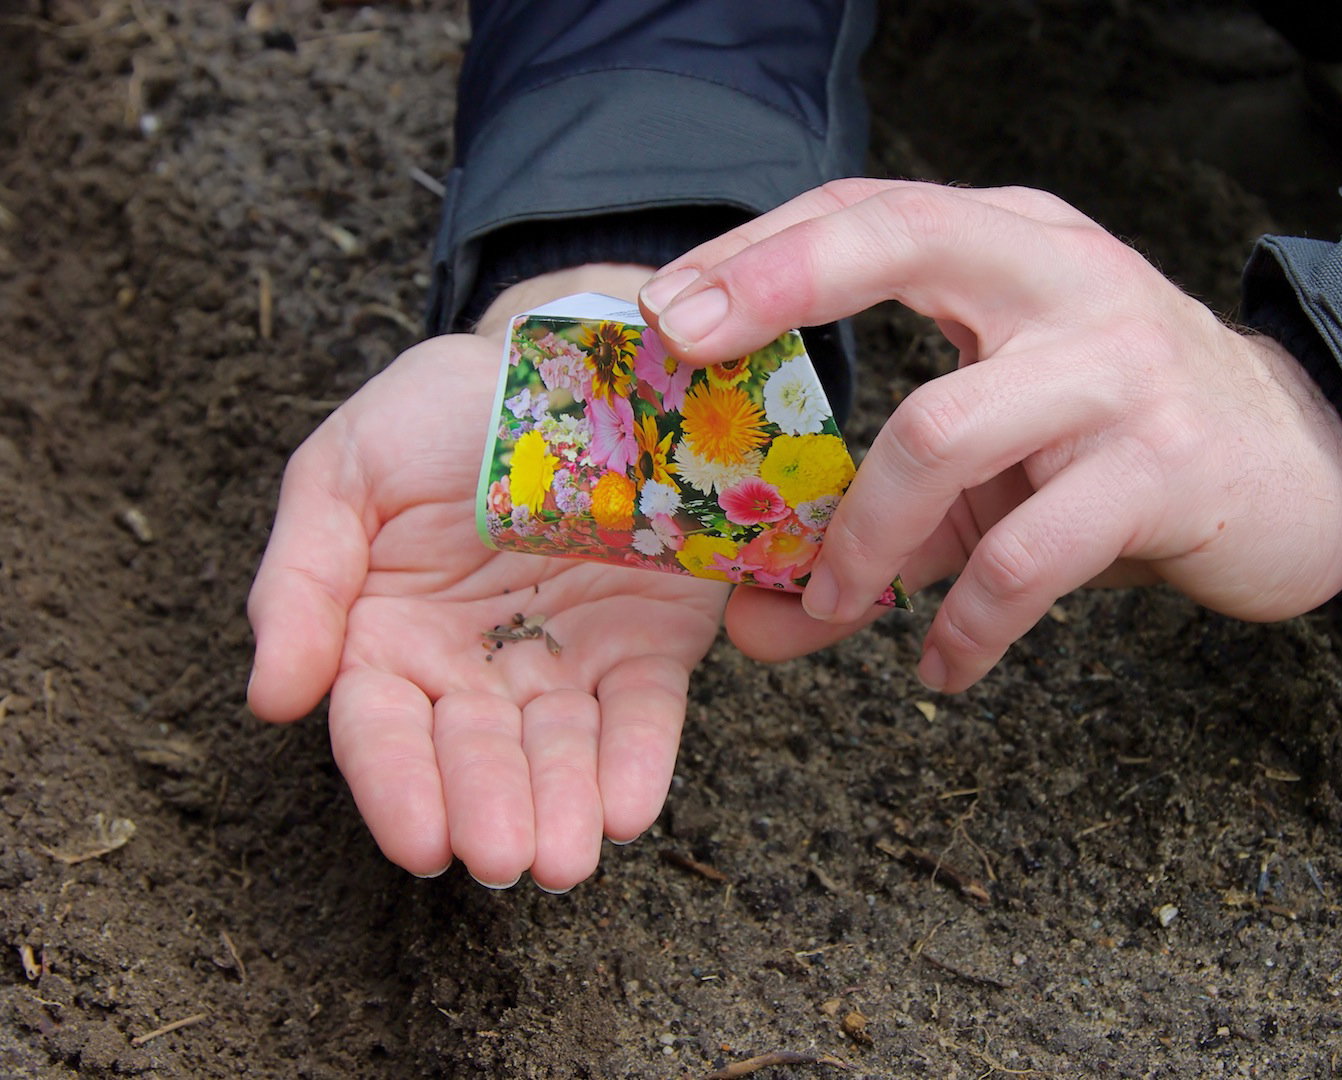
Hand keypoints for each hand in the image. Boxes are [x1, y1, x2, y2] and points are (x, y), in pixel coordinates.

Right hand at [247, 270, 724, 890]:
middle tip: (506, 860)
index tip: (423, 843)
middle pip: (478, 754)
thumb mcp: (341, 474)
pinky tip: (631, 806)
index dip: (399, 787)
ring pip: (563, 749)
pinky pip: (645, 710)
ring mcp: (568, 660)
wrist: (560, 362)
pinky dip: (640, 759)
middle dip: (492, 809)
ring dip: (566, 805)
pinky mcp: (648, 644)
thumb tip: (272, 698)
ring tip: (571, 856)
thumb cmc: (435, 419)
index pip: (384, 729)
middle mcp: (478, 668)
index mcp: (389, 639)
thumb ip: (300, 580)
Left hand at [637, 179, 1341, 692]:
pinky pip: (1026, 556)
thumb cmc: (1122, 440)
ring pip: (939, 433)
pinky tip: (943, 665)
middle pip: (899, 241)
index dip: (755, 251)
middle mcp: (1065, 278)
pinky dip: (966, 626)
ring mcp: (1120, 368)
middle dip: (773, 290)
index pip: (868, 210)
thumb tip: (751, 616)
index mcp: (1015, 245)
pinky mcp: (1165, 468)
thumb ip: (887, 511)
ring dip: (859, 541)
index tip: (661, 311)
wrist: (1306, 465)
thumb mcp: (1005, 442)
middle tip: (683, 357)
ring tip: (829, 610)